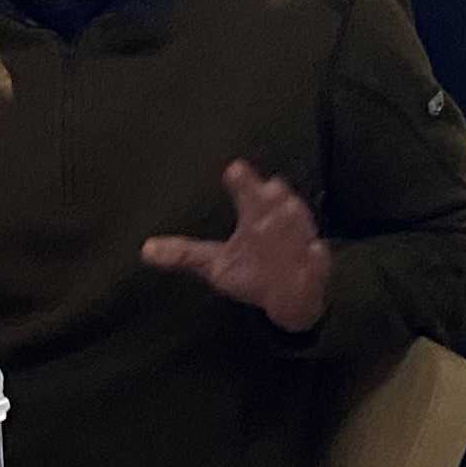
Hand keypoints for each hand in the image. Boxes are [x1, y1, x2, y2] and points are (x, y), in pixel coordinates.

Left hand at [141, 160, 331, 333]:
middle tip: (269, 187)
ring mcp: (299, 243)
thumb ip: (184, 254)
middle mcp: (278, 222)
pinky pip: (320, 259)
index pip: (248, 192)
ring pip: (300, 224)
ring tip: (289, 208)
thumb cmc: (251, 270)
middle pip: (277, 201)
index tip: (233, 169)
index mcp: (254, 215)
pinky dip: (318, 255)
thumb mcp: (214, 264)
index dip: (242, 181)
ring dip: (295, 219)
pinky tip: (316, 249)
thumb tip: (145, 251)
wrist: (289, 297)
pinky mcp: (316, 267)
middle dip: (273, 194)